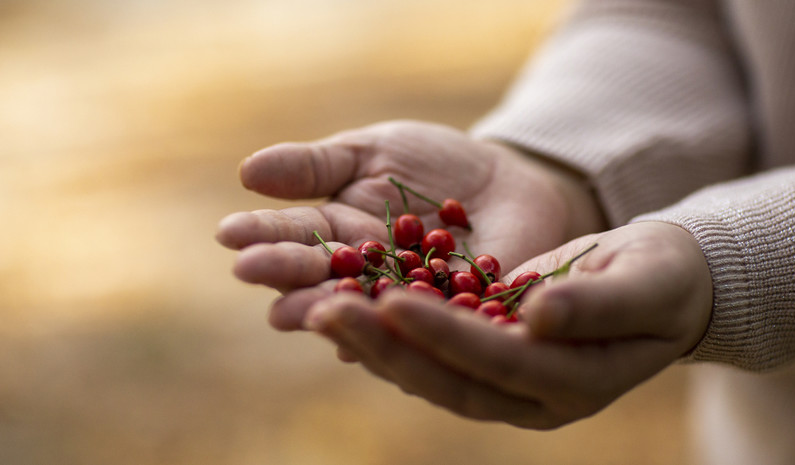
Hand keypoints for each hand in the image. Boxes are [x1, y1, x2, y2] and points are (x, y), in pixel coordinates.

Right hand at [216, 120, 604, 328]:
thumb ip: (315, 165)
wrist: (509, 182)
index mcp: (337, 235)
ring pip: (364, 312)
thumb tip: (247, 172)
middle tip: (248, 270)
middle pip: (319, 278)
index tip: (228, 231)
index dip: (263, 235)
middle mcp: (363, 278)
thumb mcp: (372, 151)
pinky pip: (425, 330)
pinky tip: (363, 345)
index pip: (295, 236)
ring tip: (296, 309)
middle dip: (285, 274)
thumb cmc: (434, 166)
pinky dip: (397, 336)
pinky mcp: (451, 322)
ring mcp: (404, 304)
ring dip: (330, 310)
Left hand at [300, 221, 711, 428]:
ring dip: (371, 341)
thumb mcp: (645, 283)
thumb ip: (597, 305)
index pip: (498, 362)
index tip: (390, 300)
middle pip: (447, 378)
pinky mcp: (486, 354)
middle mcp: (529, 394)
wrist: (660, 282)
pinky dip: (387, 329)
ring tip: (318, 306)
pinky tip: (345, 301)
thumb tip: (537, 316)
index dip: (444, 335)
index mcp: (572, 383)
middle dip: (385, 346)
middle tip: (323, 309)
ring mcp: (504, 380)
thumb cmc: (664, 279)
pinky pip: (430, 348)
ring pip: (428, 369)